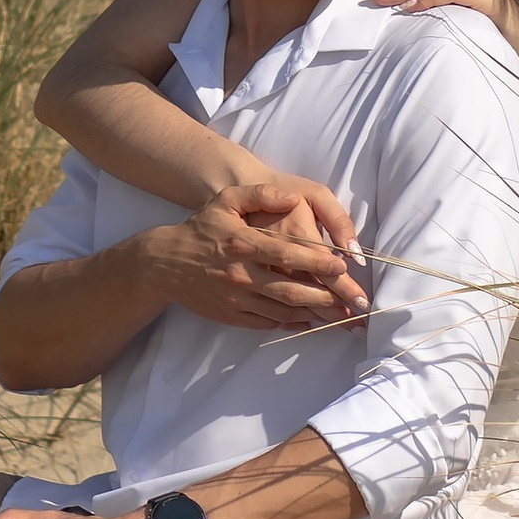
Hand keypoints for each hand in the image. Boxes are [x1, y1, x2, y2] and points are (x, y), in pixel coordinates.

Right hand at [148, 176, 366, 330]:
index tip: (343, 265)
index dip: (317, 260)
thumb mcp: (226, 201)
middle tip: (355, 301)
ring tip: (343, 316)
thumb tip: (292, 197)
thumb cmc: (201, 228)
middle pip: (291, 288)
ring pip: (284, 309)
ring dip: (316, 313)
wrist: (164, 264)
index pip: (287, 253)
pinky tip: (311, 321)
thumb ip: (260, 195)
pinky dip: (292, 323)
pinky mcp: (233, 316)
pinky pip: (268, 323)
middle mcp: (242, 274)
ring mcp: (238, 299)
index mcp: (243, 243)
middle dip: (327, 296)